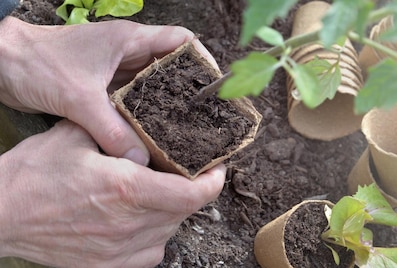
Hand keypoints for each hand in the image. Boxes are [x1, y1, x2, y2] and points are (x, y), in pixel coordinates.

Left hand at [0, 17, 214, 164]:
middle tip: (206, 119)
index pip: (183, 41)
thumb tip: (140, 161)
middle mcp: (130, 52)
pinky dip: (146, 115)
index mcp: (131, 40)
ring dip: (169, 106)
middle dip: (191, 92)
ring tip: (186, 132)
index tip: (215, 89)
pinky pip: (136, 100)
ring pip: (156, 86)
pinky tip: (154, 136)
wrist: (2, 63)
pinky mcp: (105, 85)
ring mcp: (117, 68)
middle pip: (175, 68)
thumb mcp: (79, 98)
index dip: (203, 61)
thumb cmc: (38, 63)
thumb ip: (111, 129)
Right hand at [0, 120, 224, 266]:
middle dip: (191, 191)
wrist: (0, 214)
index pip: (193, 195)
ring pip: (169, 232)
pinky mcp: (106, 266)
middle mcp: (129, 224)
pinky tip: (141, 219)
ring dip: (172, 212)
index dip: (213, 182)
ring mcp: (118, 251)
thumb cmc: (33, 174)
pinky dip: (155, 236)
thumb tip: (145, 123)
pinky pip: (150, 254)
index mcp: (127, 189)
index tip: (216, 169)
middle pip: (184, 212)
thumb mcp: (76, 135)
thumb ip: (117, 130)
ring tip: (160, 192)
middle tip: (186, 173)